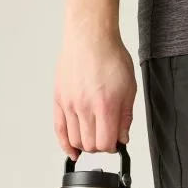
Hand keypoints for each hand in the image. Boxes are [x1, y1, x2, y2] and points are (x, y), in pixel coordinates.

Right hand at [54, 28, 136, 160]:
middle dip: (99, 147)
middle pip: (89, 145)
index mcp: (105, 106)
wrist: (90, 36)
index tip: (115, 142)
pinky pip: (58, 129)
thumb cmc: (110, 57)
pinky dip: (65, 144)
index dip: (112, 147)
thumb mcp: (129, 89)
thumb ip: (125, 117)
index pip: (105, 144)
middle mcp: (84, 107)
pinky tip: (72, 151)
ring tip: (91, 137)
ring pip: (74, 140)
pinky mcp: (58, 98)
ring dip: (84, 145)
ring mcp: (69, 103)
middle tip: (104, 138)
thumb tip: (122, 139)